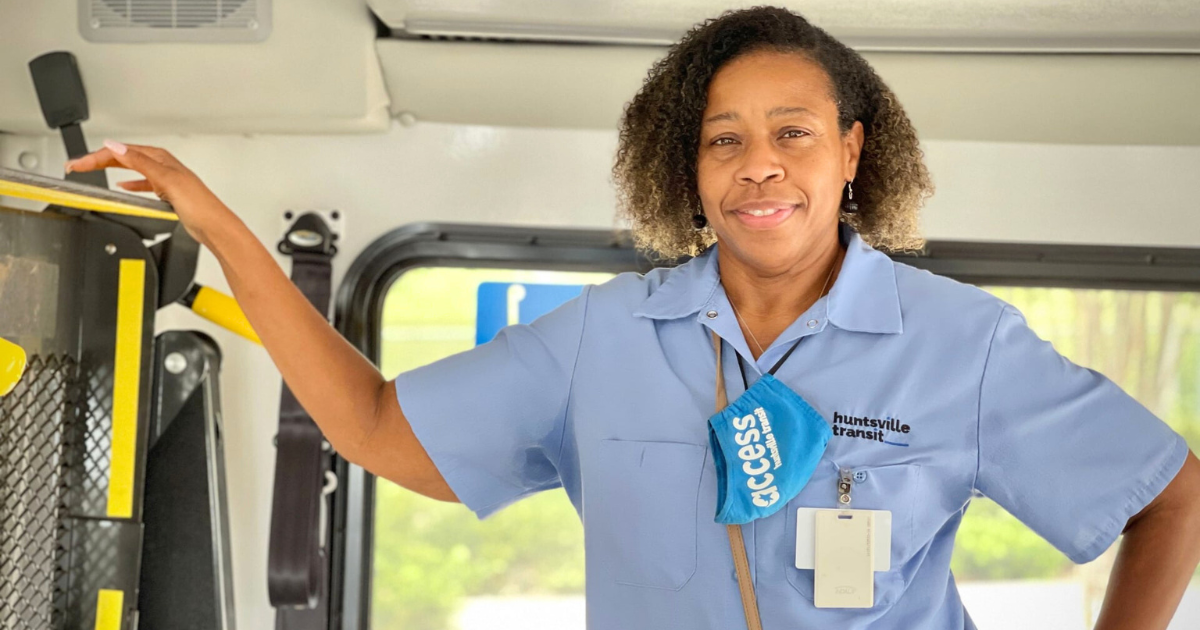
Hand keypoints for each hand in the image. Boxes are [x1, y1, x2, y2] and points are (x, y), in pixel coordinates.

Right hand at [64, 139, 233, 244]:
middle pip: (124, 158)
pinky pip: (142, 183)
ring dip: (110, 169)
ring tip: (92, 170)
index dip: (96, 156)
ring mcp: (165, 179)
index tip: (77, 163)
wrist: (215, 226)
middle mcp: (163, 165)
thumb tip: (116, 146)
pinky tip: (123, 185)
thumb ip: (140, 163)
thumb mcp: (165, 179)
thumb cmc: (199, 204)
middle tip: (76, 166)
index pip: (121, 152)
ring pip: (130, 169)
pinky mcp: (167, 194)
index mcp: (161, 158)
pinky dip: (130, 183)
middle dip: (98, 160)